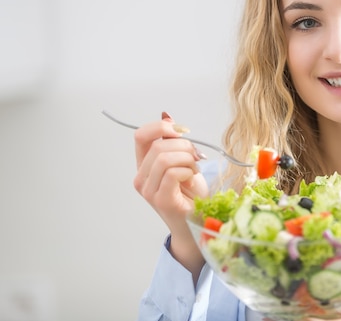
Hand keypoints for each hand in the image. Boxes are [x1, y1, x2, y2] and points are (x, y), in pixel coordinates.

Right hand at [133, 112, 208, 279]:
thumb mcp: (184, 161)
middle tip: (197, 158)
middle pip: (158, 146)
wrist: (198, 223)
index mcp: (144, 166)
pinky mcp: (161, 200)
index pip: (141, 135)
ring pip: (164, 158)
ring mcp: (149, 191)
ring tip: (195, 170)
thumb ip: (173, 142)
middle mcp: (141, 178)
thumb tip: (166, 116)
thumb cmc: (191, 195)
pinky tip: (192, 178)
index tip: (182, 132)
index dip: (161, 127)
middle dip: (184, 146)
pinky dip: (188, 171)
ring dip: (187, 159)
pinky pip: (172, 173)